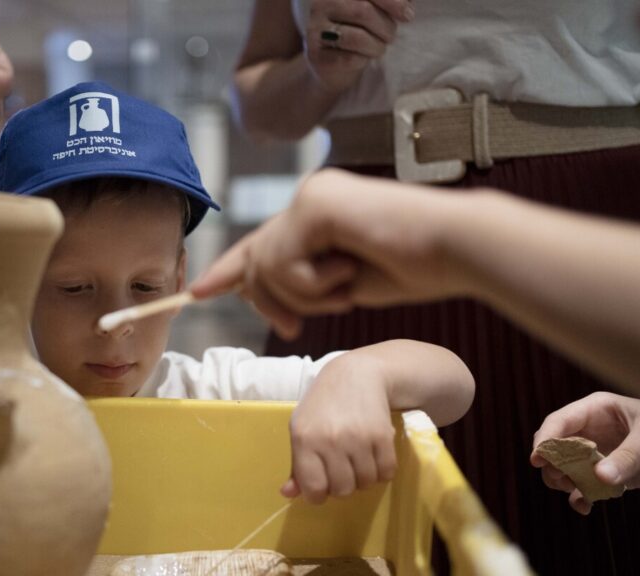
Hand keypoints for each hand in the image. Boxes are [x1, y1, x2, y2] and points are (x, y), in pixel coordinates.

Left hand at [191, 169, 461, 339]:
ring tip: (345, 286)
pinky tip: (349, 268)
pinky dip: (312, 283)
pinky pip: (284, 262)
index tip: (198, 292)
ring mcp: (311, 196)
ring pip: (267, 266)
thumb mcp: (340, 281)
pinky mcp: (316, 204)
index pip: (260, 244)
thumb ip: (300, 280)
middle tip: (293, 327)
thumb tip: (249, 288)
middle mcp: (308, 198)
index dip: (227, 270)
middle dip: (269, 303)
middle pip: (256, 262)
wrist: (456, 251)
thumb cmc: (413, 268)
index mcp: (316, 212)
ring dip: (303, 296)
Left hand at [281, 350, 396, 502]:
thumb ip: (297, 464)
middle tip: (342, 470)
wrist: (355, 375)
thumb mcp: (301, 429)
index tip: (322, 488)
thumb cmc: (323, 405)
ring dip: (363, 478)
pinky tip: (374, 456)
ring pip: (365, 483)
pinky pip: (386, 472)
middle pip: (342, 489)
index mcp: (303, 439)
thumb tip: (287, 494)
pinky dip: (382, 470)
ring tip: (358, 460)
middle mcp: (330, 440)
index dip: (317, 495)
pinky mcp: (382, 436)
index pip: (313, 487)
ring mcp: (358, 438)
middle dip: (343, 486)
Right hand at [304, 0, 412, 92]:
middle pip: (363, 11)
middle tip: (391, 36)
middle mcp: (320, 5)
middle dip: (386, 27)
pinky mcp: (315, 55)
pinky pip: (348, 58)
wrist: (332, 65)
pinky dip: (363, 60)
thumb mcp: (373, 10)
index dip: (391, 2)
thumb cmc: (358, 30)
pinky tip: (362, 58)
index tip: (408, 15)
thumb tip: (408, 4)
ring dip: (377, 45)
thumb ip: (388, 2)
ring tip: (379, 48)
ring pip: (356, 37)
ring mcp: (314, 31)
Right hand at [531, 392, 639, 514]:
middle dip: (552, 464)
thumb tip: (600, 477)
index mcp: (595, 409)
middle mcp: (588, 429)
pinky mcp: (602, 472)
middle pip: (555, 445)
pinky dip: (580, 497)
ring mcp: (594, 451)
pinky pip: (581, 484)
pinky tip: (586, 506)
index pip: (559, 421)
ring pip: (563, 467)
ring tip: (575, 491)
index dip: (545, 439)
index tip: (537, 459)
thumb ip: (627, 457)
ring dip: (564, 481)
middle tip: (559, 479)